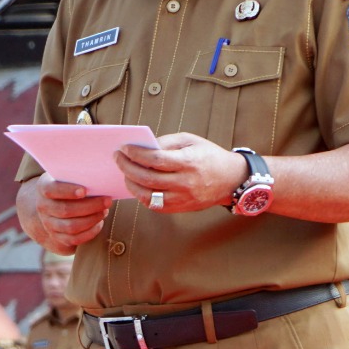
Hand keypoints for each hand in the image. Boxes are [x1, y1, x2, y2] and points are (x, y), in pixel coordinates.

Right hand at [17, 176, 111, 252]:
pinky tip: (99, 223)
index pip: (51, 190)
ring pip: (71, 226)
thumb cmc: (66, 185)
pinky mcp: (57, 237)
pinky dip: (90, 232)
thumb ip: (77, 175)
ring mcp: (48, 224)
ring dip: (92, 219)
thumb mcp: (66, 176)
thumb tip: (98, 176)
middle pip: (66, 210)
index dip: (67, 191)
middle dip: (90, 206)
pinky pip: (75, 239)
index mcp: (43, 188)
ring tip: (104, 211)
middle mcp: (43, 207)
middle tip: (107, 201)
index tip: (85, 191)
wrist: (53, 204)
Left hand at [116, 133, 249, 212]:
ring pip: (148, 196)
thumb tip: (143, 147)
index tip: (124, 148)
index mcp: (189, 162)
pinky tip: (137, 185)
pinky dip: (142, 195)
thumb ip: (166, 142)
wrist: (230, 179)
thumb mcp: (190, 140)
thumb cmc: (209, 156)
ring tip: (125, 172)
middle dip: (127, 167)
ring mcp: (183, 198)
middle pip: (148, 178)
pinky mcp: (181, 208)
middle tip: (118, 158)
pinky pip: (155, 205)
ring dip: (131, 183)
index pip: (156, 160)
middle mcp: (185, 183)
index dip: (136, 154)